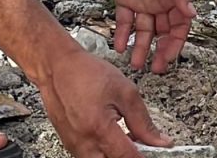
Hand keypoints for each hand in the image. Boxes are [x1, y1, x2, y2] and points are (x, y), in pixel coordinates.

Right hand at [38, 50, 173, 157]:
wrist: (57, 67)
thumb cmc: (86, 73)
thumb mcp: (125, 91)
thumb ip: (143, 121)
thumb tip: (159, 141)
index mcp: (99, 128)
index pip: (128, 157)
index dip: (146, 155)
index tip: (157, 150)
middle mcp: (83, 142)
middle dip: (129, 156)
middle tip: (142, 143)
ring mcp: (74, 145)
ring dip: (116, 154)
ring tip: (126, 137)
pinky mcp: (70, 144)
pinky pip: (90, 156)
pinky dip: (104, 152)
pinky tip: (112, 136)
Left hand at [105, 0, 196, 72]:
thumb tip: (192, 15)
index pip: (179, 26)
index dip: (175, 44)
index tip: (169, 59)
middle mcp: (160, 2)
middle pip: (162, 33)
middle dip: (159, 51)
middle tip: (154, 69)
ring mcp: (142, 2)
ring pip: (143, 31)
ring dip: (140, 47)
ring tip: (134, 63)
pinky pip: (124, 21)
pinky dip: (121, 34)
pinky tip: (118, 46)